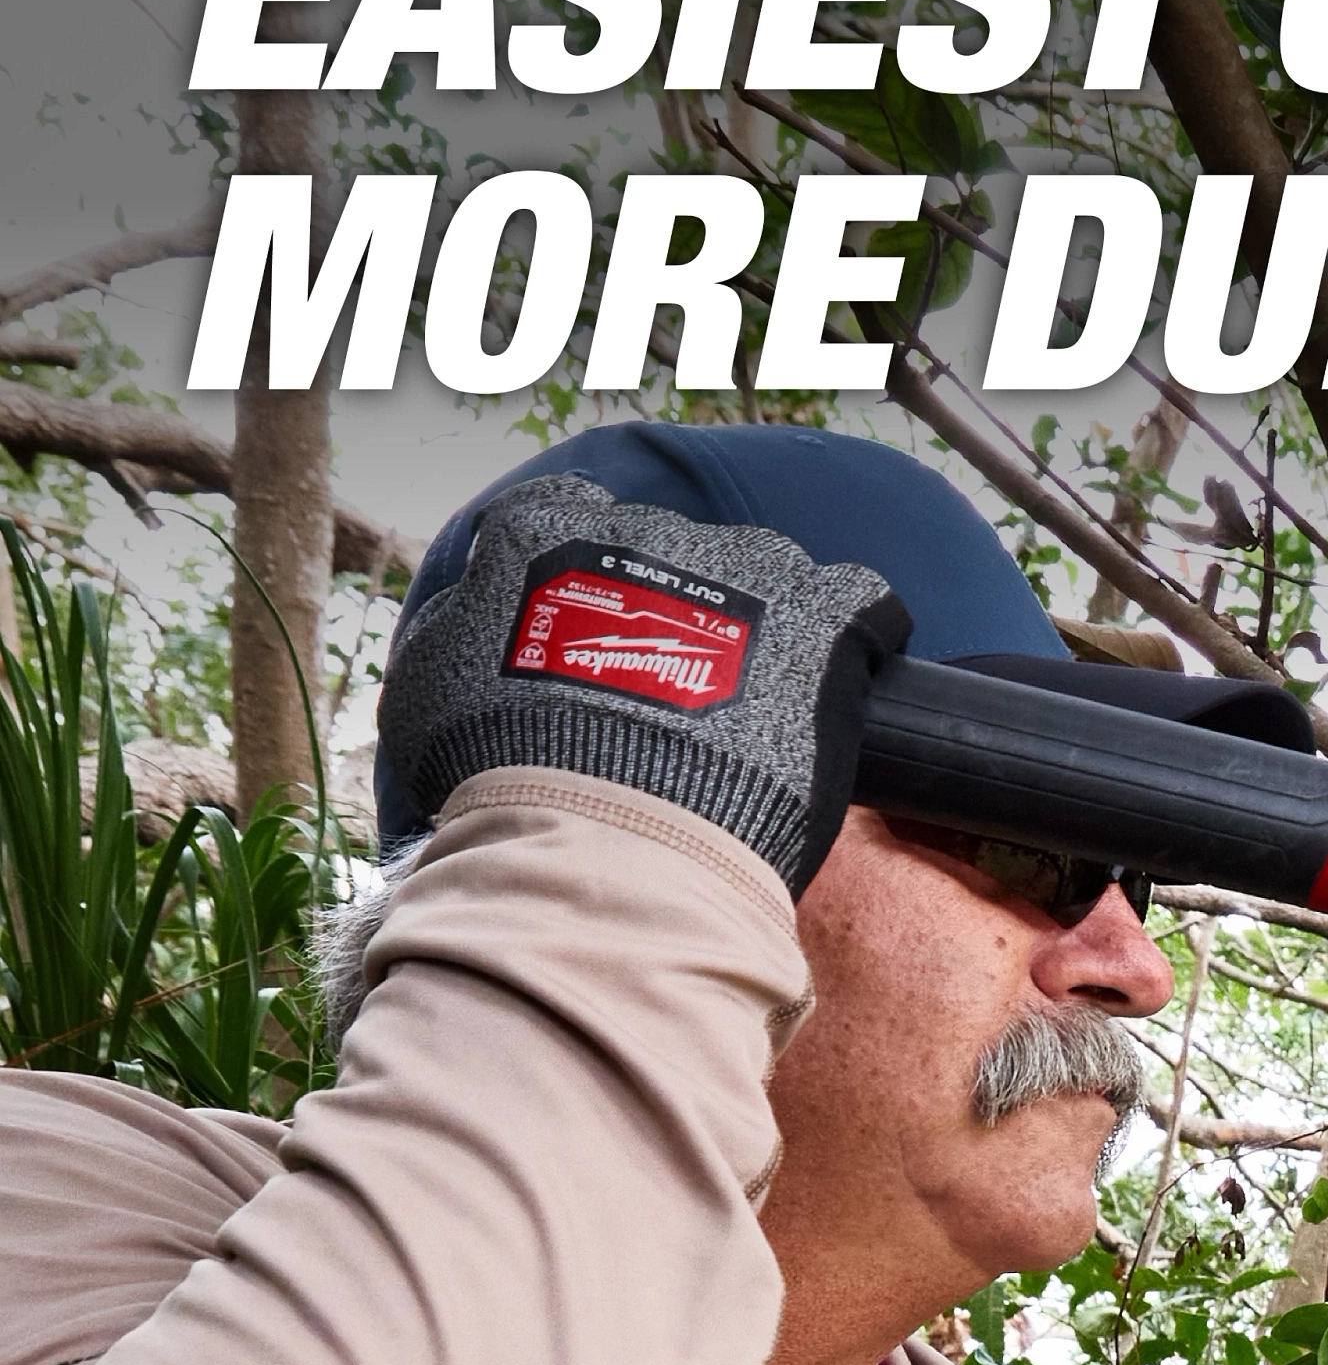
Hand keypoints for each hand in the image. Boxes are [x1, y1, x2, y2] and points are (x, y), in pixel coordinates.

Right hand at [379, 476, 911, 891]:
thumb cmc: (505, 781)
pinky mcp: (820, 615)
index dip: (596, 587)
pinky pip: (863, 598)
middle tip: (685, 698)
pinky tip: (852, 673)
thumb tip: (478, 606)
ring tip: (760, 706)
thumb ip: (457, 626)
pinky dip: (862, 630)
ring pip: (766, 570)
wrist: (607, 842)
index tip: (606, 641)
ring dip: (768, 624)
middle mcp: (645, 524)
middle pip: (675, 551)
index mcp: (542, 527)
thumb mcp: (427, 689)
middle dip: (685, 612)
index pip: (572, 522)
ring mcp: (740, 563)